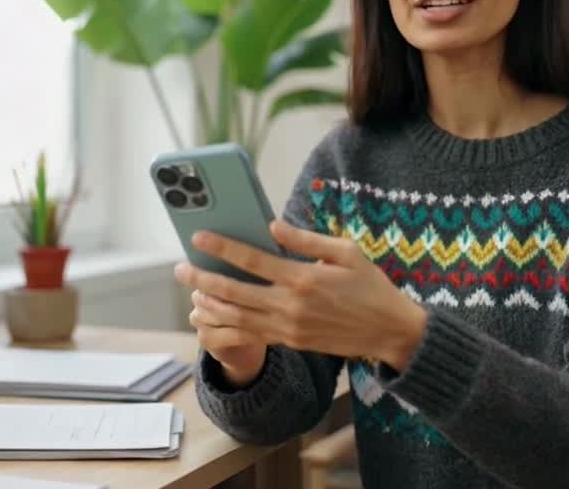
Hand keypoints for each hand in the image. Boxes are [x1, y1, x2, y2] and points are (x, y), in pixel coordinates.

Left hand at [173, 220, 427, 370]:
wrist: (389, 331)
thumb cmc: (371, 285)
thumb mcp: (347, 252)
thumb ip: (306, 239)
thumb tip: (273, 225)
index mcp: (303, 278)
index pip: (252, 259)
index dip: (222, 247)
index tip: (199, 236)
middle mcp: (291, 306)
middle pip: (234, 292)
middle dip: (202, 278)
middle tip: (180, 267)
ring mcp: (288, 328)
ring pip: (236, 318)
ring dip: (209, 305)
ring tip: (191, 292)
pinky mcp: (290, 343)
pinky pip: (250, 336)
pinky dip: (226, 326)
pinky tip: (213, 316)